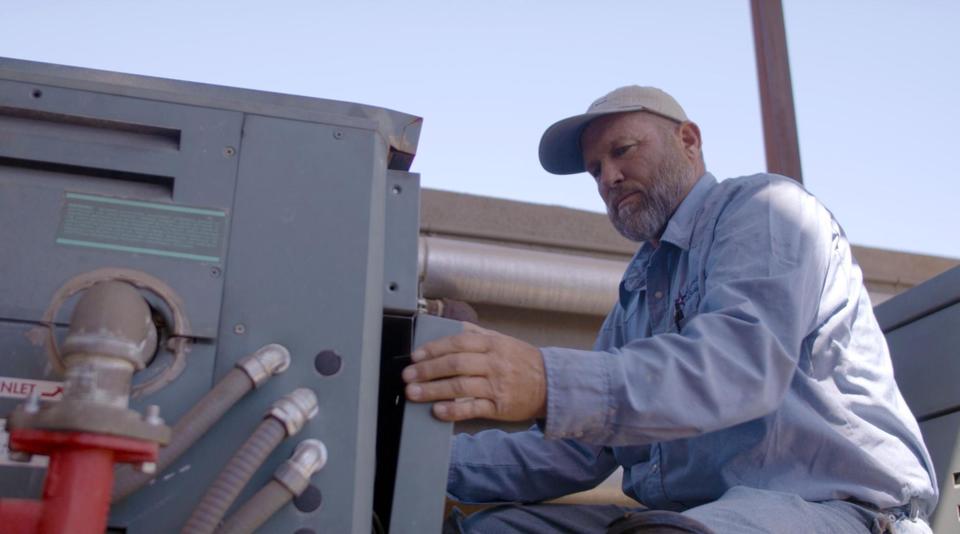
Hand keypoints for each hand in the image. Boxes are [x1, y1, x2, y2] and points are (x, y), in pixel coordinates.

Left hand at [402, 323, 546, 421]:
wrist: (551, 385)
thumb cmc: (523, 362)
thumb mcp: (503, 340)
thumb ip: (477, 333)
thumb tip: (451, 326)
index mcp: (492, 344)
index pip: (457, 343)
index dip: (433, 349)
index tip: (415, 356)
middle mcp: (493, 363)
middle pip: (455, 364)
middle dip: (427, 370)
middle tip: (407, 375)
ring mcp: (496, 386)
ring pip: (460, 386)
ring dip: (433, 390)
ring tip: (414, 392)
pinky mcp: (499, 407)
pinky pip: (473, 408)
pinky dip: (453, 410)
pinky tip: (437, 411)